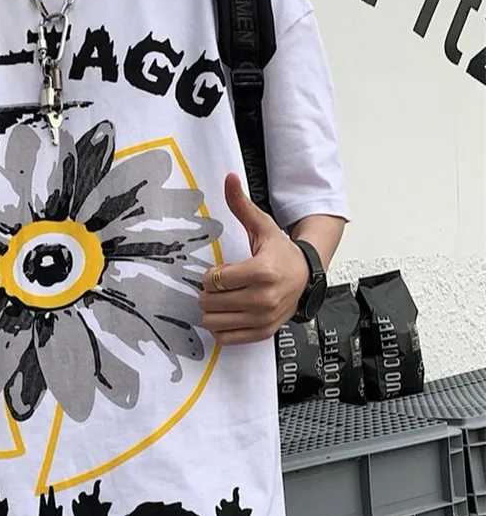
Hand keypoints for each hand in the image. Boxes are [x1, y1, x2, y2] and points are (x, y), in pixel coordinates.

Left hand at [199, 173, 308, 345]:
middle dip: (208, 292)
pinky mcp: (262, 333)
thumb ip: (242, 206)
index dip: (209, 275)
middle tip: (218, 286)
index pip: (214, 279)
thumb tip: (229, 177)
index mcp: (262, 271)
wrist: (307, 277)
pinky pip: (226, 338)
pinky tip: (228, 314)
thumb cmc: (281, 253)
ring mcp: (263, 318)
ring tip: (222, 300)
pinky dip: (221, 328)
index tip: (218, 272)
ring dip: (211, 311)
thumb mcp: (262, 228)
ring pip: (214, 322)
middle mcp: (264, 298)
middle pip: (210, 301)